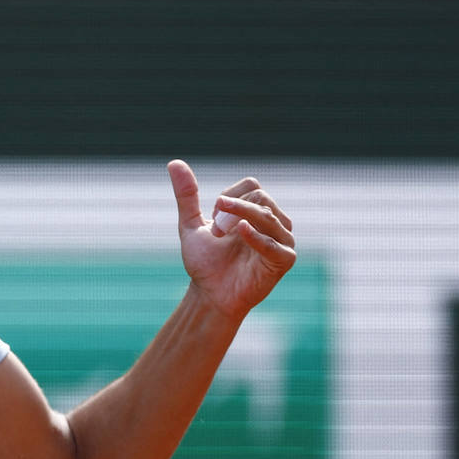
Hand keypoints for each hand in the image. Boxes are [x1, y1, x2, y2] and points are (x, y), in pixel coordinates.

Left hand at [167, 159, 295, 319]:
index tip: (213, 218)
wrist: (209, 295)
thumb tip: (173, 163)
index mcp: (256, 211)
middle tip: (216, 231)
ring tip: (221, 234)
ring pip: (268, 214)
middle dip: (233, 209)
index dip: (229, 197)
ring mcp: (283, 240)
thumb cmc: (205, 263)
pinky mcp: (285, 259)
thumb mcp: (191, 225)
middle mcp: (274, 222)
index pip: (251, 185)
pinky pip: (275, 243)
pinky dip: (256, 237)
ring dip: (240, 219)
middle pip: (260, 197)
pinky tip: (240, 232)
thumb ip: (186, 196)